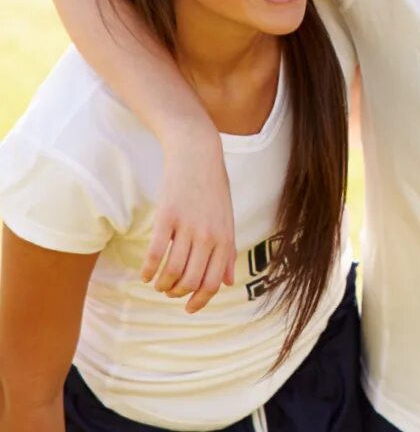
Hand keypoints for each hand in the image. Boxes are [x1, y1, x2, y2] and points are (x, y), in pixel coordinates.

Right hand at [146, 137, 234, 311]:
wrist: (198, 155)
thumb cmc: (212, 189)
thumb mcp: (227, 220)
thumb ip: (227, 252)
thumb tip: (229, 282)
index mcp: (225, 238)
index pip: (214, 282)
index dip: (201, 300)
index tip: (189, 309)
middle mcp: (209, 236)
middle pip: (192, 281)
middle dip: (179, 294)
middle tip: (170, 293)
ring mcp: (188, 227)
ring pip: (173, 271)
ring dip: (162, 285)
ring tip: (157, 284)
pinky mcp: (167, 217)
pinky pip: (155, 254)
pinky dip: (148, 270)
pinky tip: (144, 275)